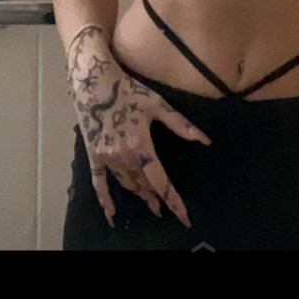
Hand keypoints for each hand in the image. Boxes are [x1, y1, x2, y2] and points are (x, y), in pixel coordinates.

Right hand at [68, 39, 211, 229]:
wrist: (93, 80)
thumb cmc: (128, 89)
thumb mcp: (157, 104)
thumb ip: (180, 124)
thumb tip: (205, 140)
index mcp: (140, 146)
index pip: (161, 181)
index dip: (174, 200)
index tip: (185, 218)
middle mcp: (123, 156)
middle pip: (143, 185)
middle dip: (156, 198)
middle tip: (166, 209)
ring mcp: (106, 158)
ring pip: (126, 184)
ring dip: (139, 194)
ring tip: (150, 203)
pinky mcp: (93, 155)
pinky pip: (99, 182)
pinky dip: (105, 200)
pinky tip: (111, 216)